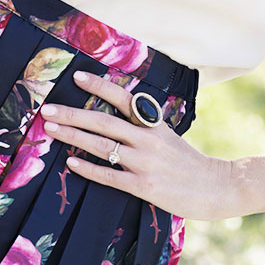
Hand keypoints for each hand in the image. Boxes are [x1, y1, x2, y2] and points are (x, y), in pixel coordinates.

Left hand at [40, 70, 235, 220]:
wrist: (217, 187)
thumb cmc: (187, 161)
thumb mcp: (167, 134)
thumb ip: (142, 124)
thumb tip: (114, 110)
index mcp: (153, 124)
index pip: (123, 98)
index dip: (99, 86)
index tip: (76, 77)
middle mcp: (148, 139)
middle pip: (103, 121)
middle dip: (72, 114)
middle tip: (48, 109)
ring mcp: (145, 163)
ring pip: (101, 145)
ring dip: (73, 137)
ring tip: (51, 130)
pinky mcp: (144, 186)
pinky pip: (108, 175)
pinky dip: (88, 168)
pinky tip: (70, 163)